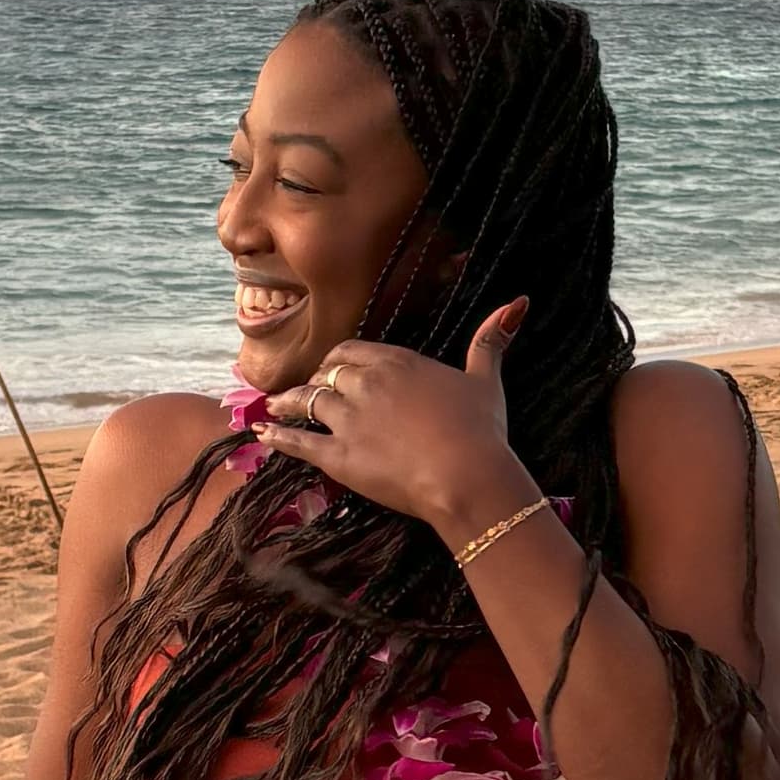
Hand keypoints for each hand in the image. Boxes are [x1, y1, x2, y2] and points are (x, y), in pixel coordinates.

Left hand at [261, 301, 532, 536]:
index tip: (335, 368)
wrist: (467, 477)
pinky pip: (298, 442)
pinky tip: (262, 432)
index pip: (353, 352)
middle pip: (327, 375)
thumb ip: (491, 340)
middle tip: (308, 389)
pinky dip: (277, 435)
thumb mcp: (485, 379)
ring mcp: (348, 420)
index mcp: (397, 362)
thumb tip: (517, 302)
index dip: (340, 360)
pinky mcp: (338, 457)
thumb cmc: (480, 430)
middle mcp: (366, 384)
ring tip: (275, 405)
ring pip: (307, 402)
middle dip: (317, 381)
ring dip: (290, 402)